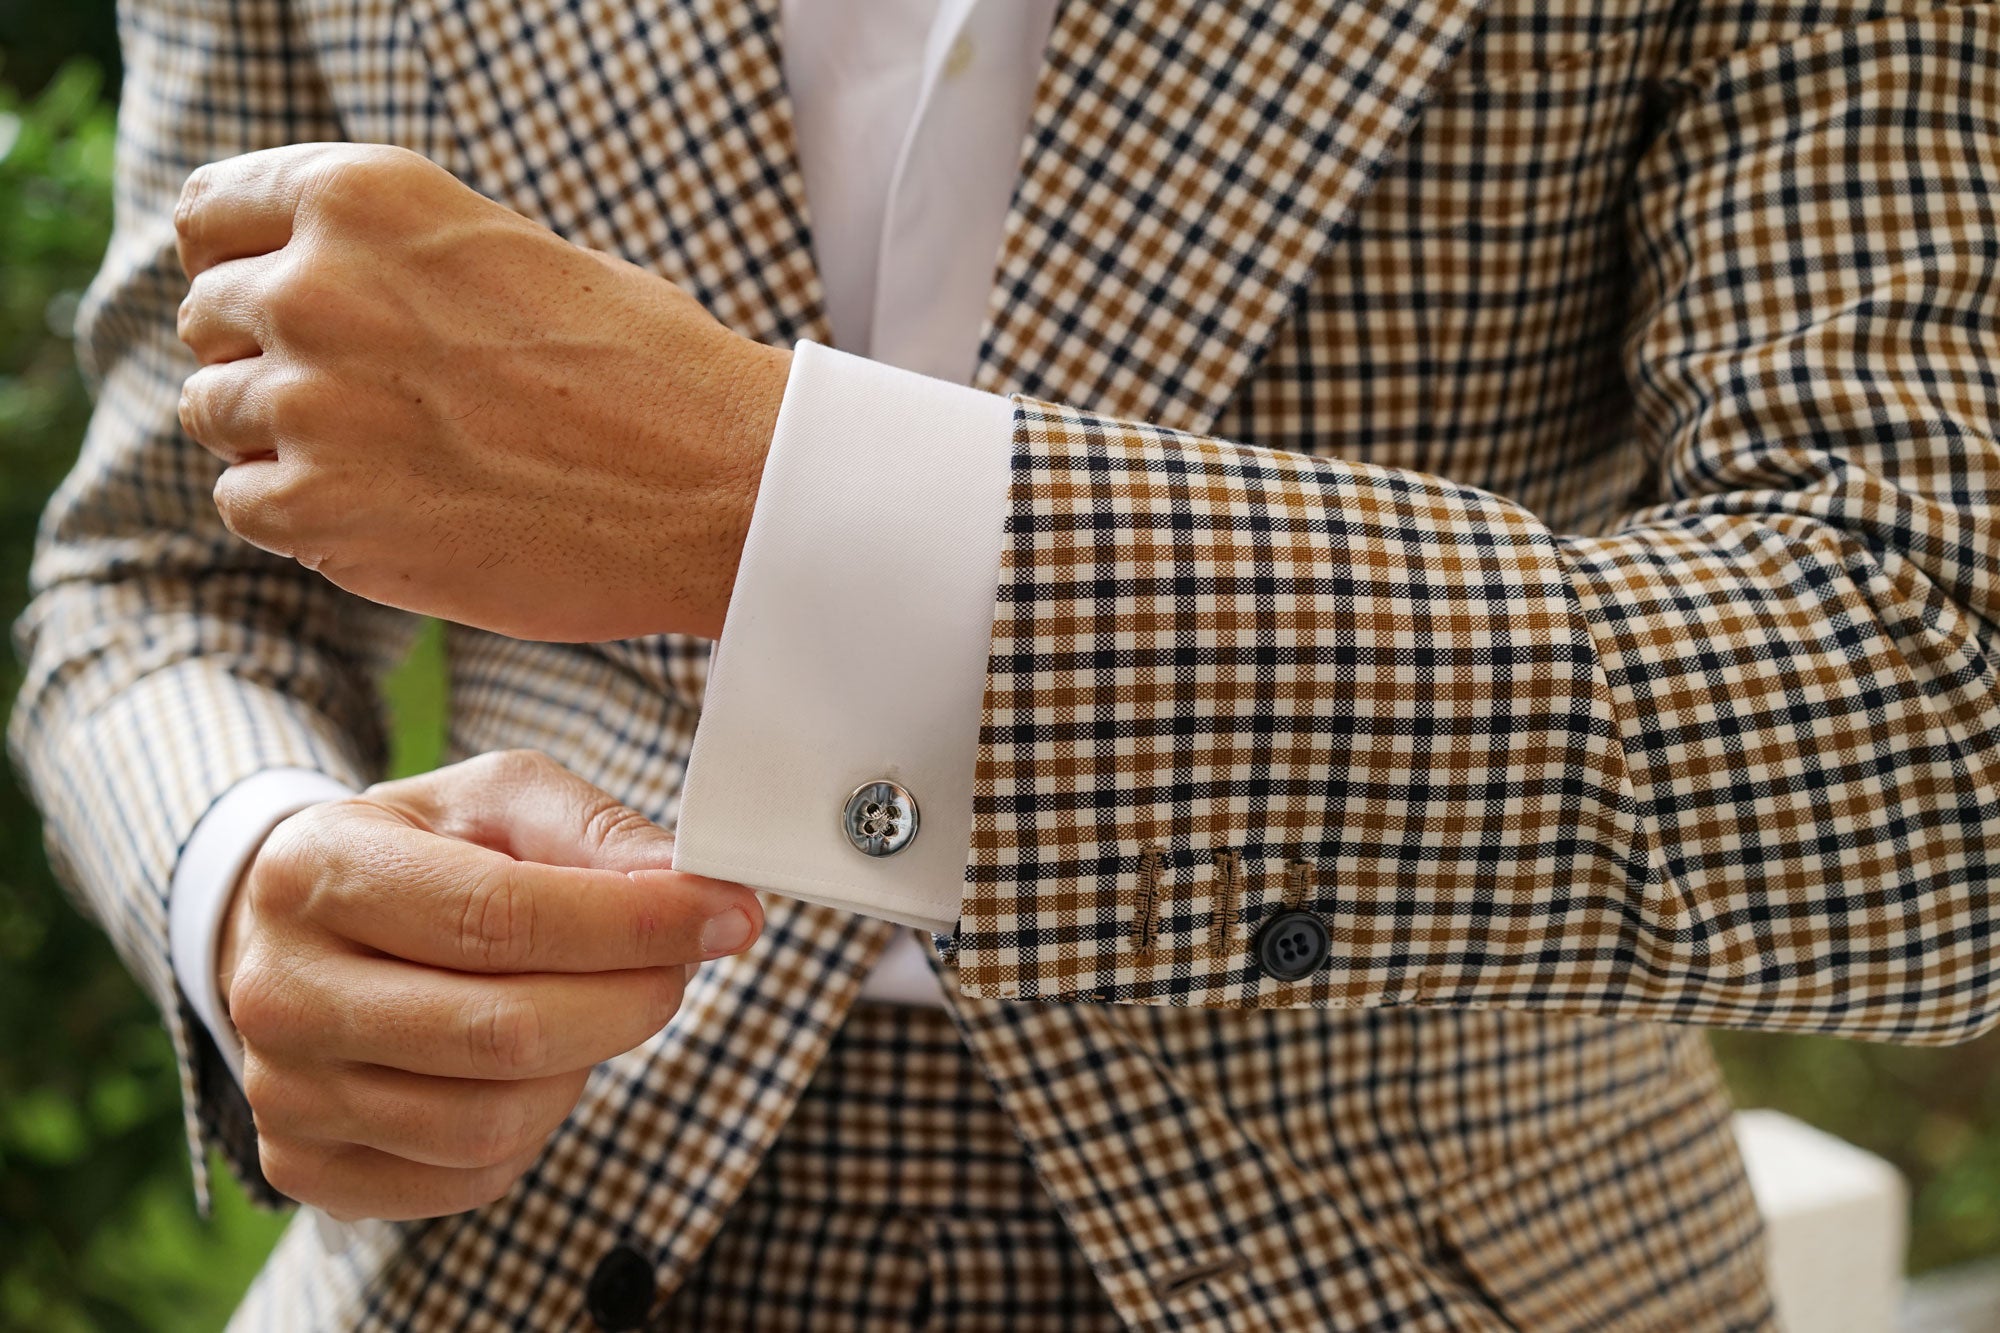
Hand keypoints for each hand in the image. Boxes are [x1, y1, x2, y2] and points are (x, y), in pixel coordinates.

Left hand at [173, 143, 790, 642]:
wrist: (715, 486)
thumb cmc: (647, 371)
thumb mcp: (513, 255)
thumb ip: (395, 262)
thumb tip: (309, 292)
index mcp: (365, 195)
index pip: (213, 214)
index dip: (240, 263)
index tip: (272, 305)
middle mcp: (314, 285)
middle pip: (209, 317)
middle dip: (267, 355)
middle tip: (360, 400)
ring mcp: (306, 400)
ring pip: (215, 413)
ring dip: (282, 438)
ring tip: (386, 461)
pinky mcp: (317, 509)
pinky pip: (245, 504)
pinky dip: (301, 515)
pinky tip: (389, 509)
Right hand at [214, 750, 763, 1220]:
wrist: (298, 928)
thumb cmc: (418, 853)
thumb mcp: (495, 801)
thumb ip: (592, 832)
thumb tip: (687, 881)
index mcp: (317, 870)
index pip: (501, 917)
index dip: (635, 924)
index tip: (727, 915)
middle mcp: (279, 989)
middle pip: (505, 1031)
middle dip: (632, 999)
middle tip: (681, 966)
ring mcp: (283, 1091)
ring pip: (494, 1120)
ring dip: (584, 1065)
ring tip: (591, 1006)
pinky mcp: (307, 1167)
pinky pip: (469, 1177)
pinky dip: (535, 1126)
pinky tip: (534, 1065)